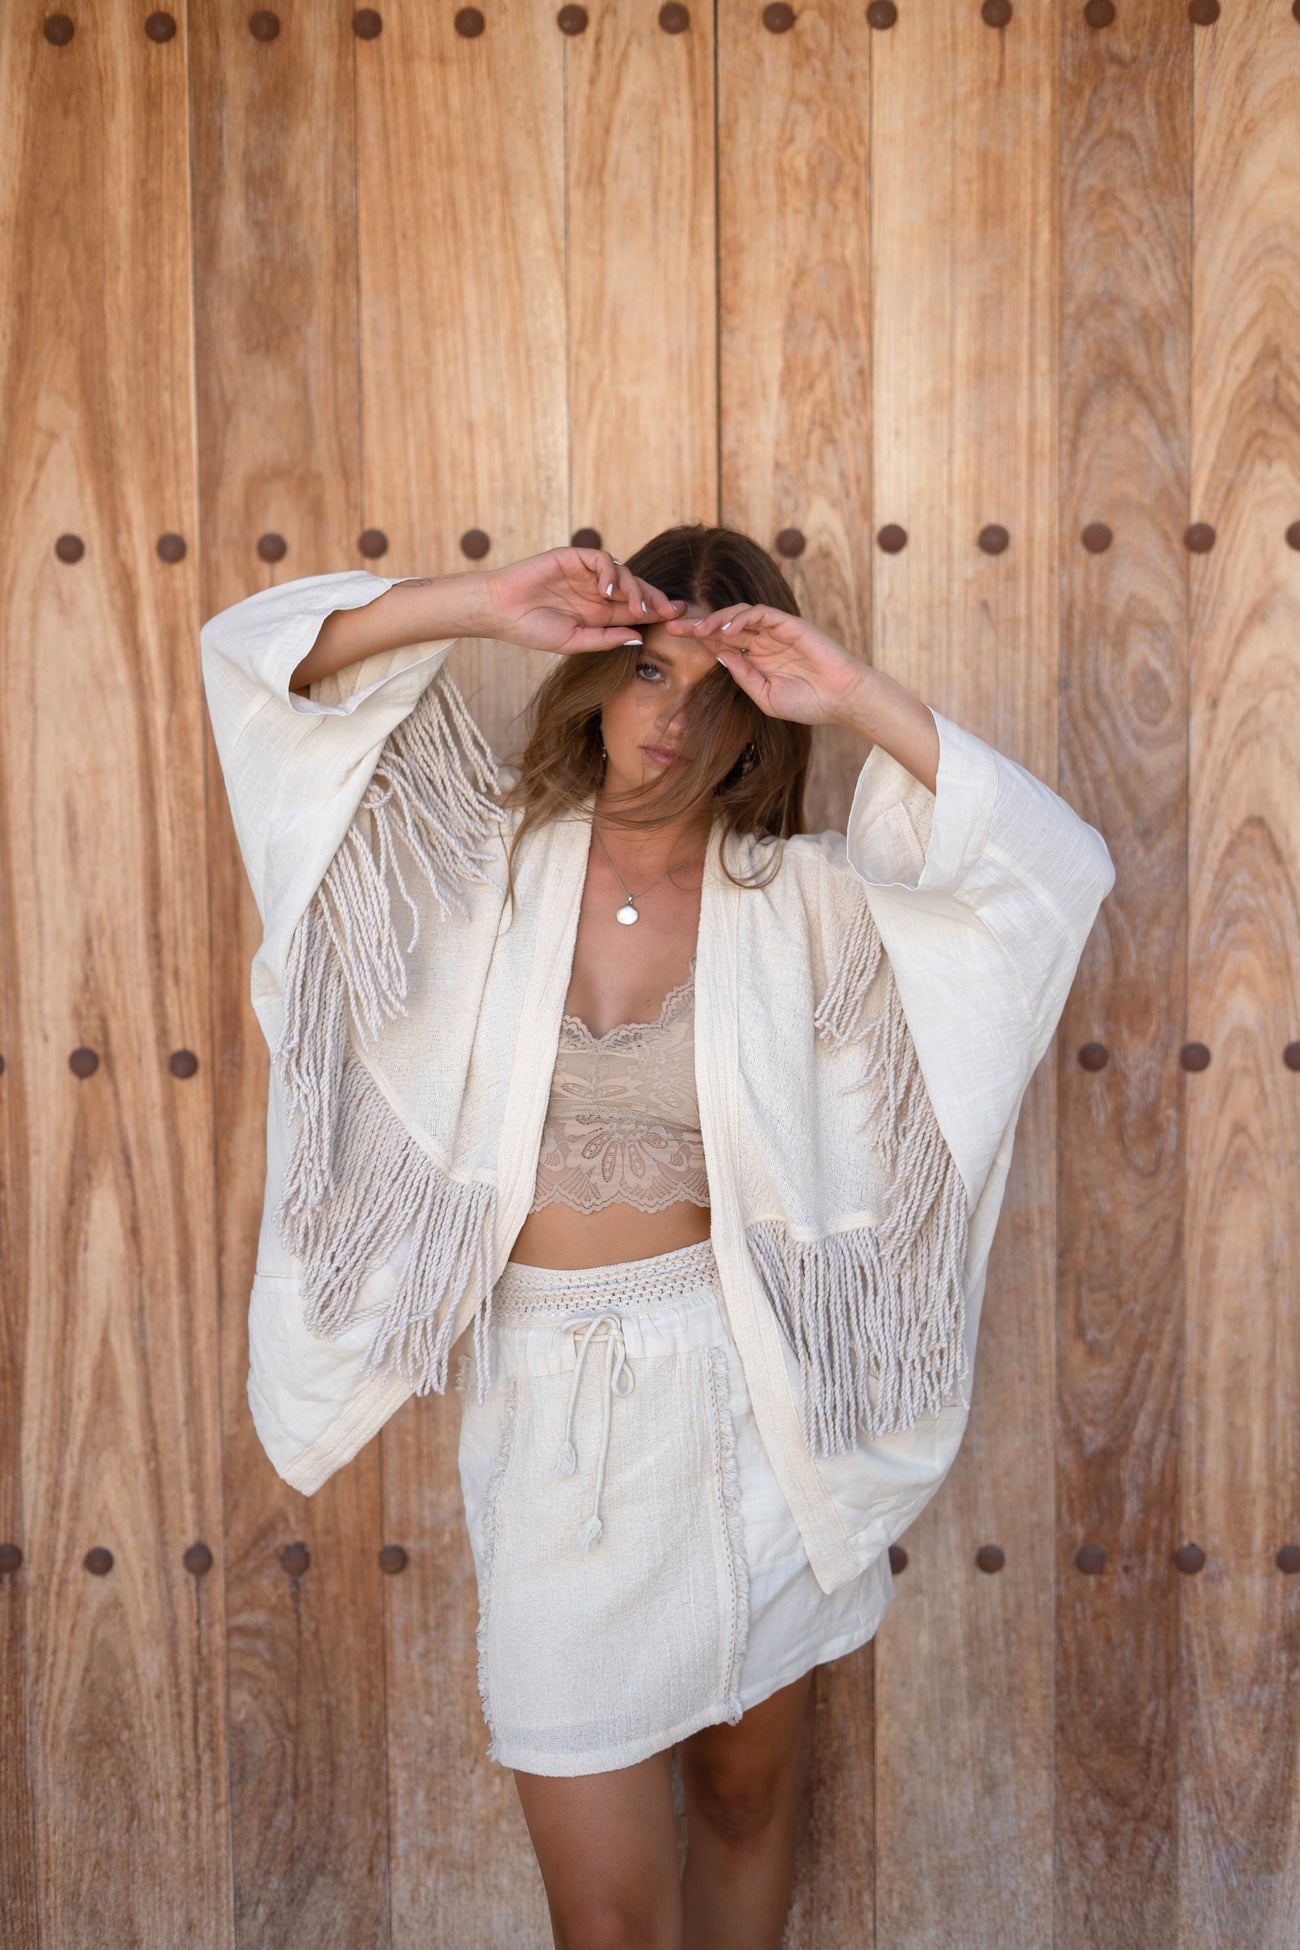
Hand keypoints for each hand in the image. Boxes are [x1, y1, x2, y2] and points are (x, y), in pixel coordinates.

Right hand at [481, 547, 684, 653]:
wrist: (500, 611)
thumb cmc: (532, 630)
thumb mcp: (575, 642)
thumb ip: (606, 639)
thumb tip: (640, 637)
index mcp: (599, 613)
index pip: (635, 610)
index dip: (657, 612)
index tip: (678, 619)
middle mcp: (596, 592)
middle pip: (635, 590)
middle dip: (656, 599)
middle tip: (672, 610)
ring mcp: (586, 574)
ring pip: (623, 574)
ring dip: (635, 590)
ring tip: (638, 608)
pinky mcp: (573, 557)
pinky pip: (601, 560)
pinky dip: (610, 572)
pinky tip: (609, 590)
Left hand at [663, 603, 869, 727]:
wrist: (842, 700)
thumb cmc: (810, 703)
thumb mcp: (766, 697)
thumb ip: (743, 677)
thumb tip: (719, 657)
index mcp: (756, 659)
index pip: (721, 644)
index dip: (698, 640)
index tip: (673, 640)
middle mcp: (763, 642)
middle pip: (724, 626)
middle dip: (698, 625)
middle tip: (674, 627)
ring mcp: (776, 631)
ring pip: (739, 615)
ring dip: (717, 620)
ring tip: (699, 631)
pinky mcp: (789, 623)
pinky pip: (760, 613)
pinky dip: (741, 618)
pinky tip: (726, 631)